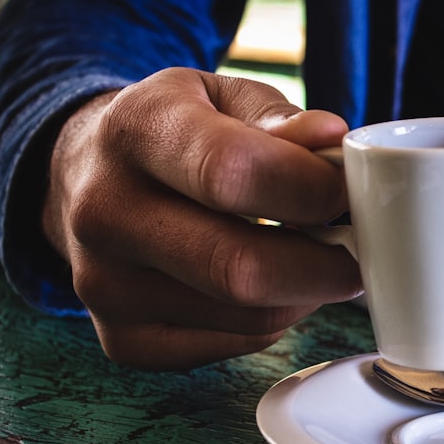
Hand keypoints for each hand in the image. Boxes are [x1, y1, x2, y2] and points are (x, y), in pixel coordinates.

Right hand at [41, 68, 361, 369]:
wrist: (86, 175)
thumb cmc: (175, 134)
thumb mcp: (221, 97)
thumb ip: (279, 118)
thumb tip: (331, 142)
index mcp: (134, 131)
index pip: (229, 172)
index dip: (308, 189)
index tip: (347, 192)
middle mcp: (105, 212)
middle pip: (239, 267)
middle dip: (323, 264)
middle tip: (357, 248)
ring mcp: (104, 286)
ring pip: (247, 317)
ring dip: (305, 293)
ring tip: (315, 259)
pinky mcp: (122, 340)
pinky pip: (232, 346)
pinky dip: (272, 321)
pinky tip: (271, 286)